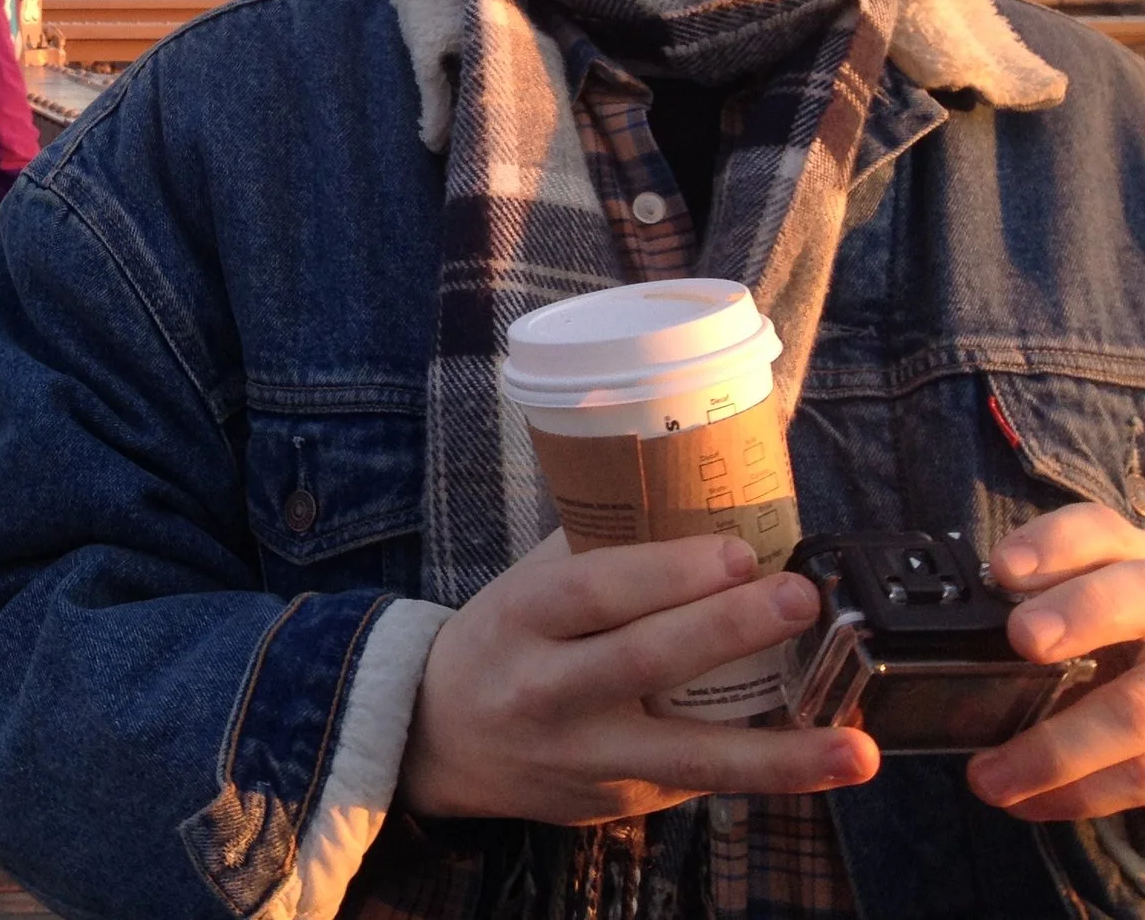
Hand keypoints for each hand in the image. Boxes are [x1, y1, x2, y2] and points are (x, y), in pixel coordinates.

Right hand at [400, 532, 875, 823]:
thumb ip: (605, 552)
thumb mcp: (531, 585)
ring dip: (781, 754)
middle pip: (644, 661)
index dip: (667, 572)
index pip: (594, 591)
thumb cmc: (506, 638)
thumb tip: (710, 498)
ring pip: (688, 755)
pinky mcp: (619, 801)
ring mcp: (585, 756)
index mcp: (523, 618)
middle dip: (728, 630)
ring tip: (856, 748)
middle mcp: (548, 691)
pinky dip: (769, 770)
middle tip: (800, 599)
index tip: (738, 551)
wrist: (442, 739)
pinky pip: (700, 783)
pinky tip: (829, 759)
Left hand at [967, 502, 1144, 820]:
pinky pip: (1143, 774)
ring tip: (989, 777)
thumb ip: (1028, 606)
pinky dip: (1082, 794)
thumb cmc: (1108, 634)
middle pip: (1134, 598)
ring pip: (1137, 709)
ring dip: (1061, 748)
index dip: (1054, 544)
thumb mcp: (1079, 602)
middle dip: (1082, 614)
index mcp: (1128, 563)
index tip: (1001, 569)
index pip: (1098, 530)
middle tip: (1025, 638)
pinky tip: (1030, 802)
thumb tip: (939, 630)